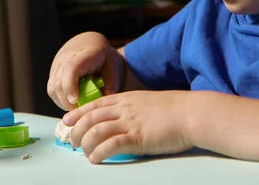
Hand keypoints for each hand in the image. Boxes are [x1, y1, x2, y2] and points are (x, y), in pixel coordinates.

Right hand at [47, 32, 122, 110]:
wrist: (89, 44)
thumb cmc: (103, 57)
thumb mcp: (113, 65)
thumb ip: (112, 81)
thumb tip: (106, 97)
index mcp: (83, 54)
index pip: (70, 69)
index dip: (70, 85)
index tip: (75, 100)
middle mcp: (65, 58)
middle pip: (58, 82)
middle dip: (68, 101)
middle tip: (83, 110)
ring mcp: (56, 66)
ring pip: (52, 88)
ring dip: (64, 102)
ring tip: (79, 106)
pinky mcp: (52, 74)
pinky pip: (52, 90)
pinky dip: (61, 100)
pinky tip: (73, 102)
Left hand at [63, 91, 192, 162]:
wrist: (191, 113)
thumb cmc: (175, 110)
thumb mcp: (148, 102)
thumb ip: (133, 108)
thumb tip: (123, 119)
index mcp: (126, 98)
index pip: (95, 104)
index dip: (78, 113)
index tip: (67, 120)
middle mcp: (124, 108)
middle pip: (90, 118)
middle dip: (76, 130)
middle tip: (72, 141)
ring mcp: (129, 122)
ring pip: (95, 131)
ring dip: (85, 143)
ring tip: (83, 153)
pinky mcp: (137, 137)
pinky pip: (110, 145)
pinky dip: (99, 153)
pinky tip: (96, 159)